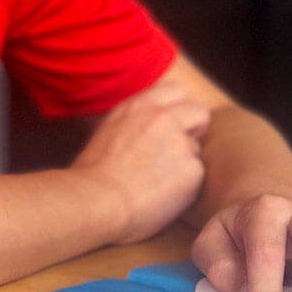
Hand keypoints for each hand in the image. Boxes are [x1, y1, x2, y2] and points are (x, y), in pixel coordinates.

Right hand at [70, 81, 210, 244]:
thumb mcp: (109, 129)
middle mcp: (164, 118)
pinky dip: (186, 187)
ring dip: (185, 163)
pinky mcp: (193, 170)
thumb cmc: (92, 174)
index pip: (176, 91)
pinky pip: (198, 176)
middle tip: (178, 152)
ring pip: (196, 150)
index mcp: (140, 106)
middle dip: (195, 130)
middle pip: (199, 113)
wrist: (97, 200)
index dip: (179, 109)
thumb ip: (135, 120)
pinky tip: (164, 196)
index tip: (173, 125)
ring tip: (161, 182)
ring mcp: (181, 143)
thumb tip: (147, 125)